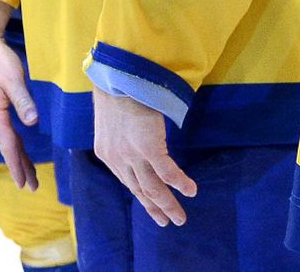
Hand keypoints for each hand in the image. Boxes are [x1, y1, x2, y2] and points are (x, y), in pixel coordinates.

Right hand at [0, 0, 37, 190]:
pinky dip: (15, 143)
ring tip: (29, 174)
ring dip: (18, 157)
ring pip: (7, 139)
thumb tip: (33, 122)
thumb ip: (23, 100)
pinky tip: (19, 146)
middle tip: (33, 187)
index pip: (9, 145)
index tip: (26, 184)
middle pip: (8, 146)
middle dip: (20, 167)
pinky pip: (6, 129)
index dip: (18, 165)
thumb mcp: (13, 78)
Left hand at [94, 89, 196, 227]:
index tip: (150, 207)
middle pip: (140, 191)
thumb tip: (133, 134)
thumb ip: (121, 134)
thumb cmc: (117, 89)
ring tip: (180, 218)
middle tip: (167, 222)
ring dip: (168, 205)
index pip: (127, 182)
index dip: (141, 196)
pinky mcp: (149, 148)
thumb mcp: (112, 119)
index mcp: (107, 153)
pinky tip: (191, 191)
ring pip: (153, 189)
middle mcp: (117, 160)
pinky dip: (181, 183)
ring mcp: (133, 156)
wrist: (119, 77)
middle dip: (155, 209)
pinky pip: (168, 173)